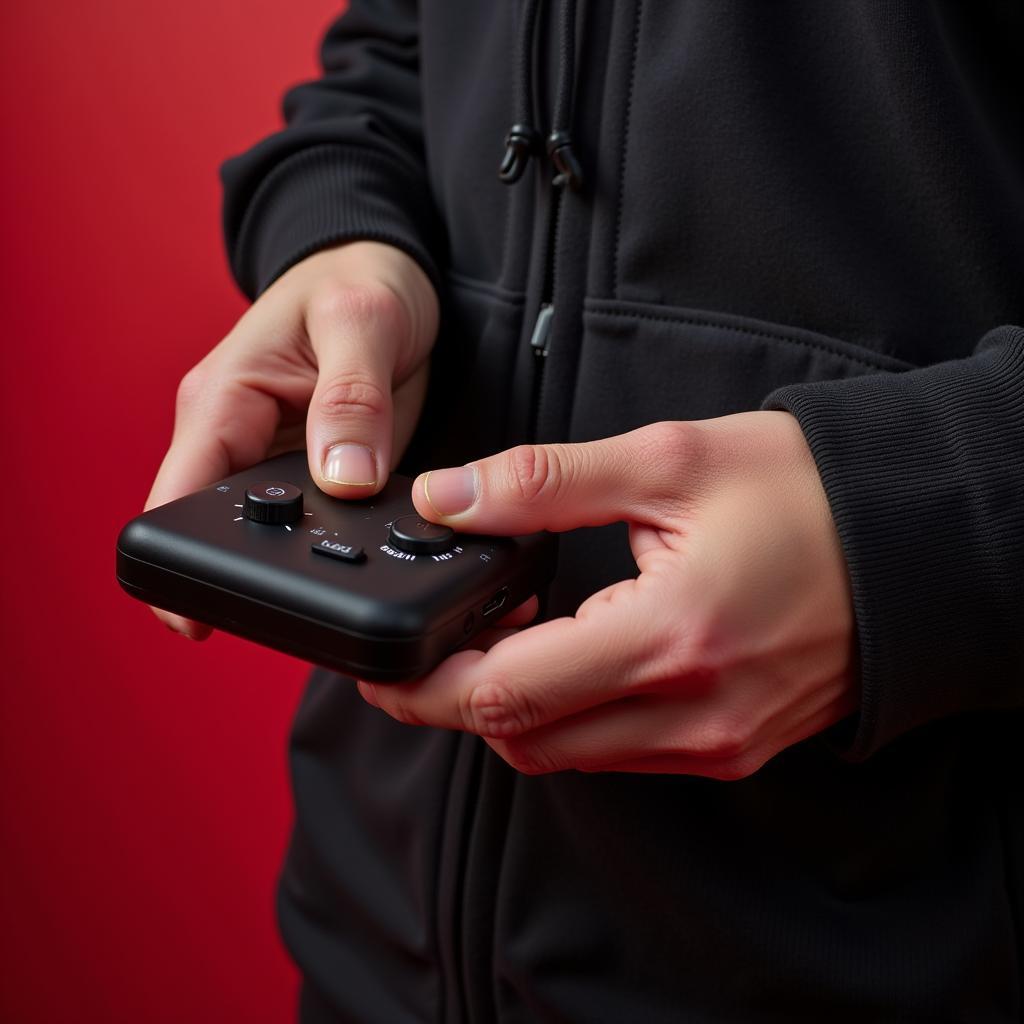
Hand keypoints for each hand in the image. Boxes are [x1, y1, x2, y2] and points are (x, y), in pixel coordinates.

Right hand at [146, 241, 438, 637]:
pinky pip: (318, 520)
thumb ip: (351, 400)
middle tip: (333, 583)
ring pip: (278, 532)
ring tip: (366, 559)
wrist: (389, 274)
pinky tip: (376, 543)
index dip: (180, 562)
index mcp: (223, 401)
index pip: (178, 494)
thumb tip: (343, 481)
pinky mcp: (315, 472)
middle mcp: (237, 437)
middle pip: (226, 528)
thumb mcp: (361, 323)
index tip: (201, 618)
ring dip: (313, 552)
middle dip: (270, 564)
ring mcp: (276, 459)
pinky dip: (343, 535)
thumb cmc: (359, 279)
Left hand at [357, 413, 858, 778]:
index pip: (509, 694)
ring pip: (565, 754)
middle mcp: (691, 711)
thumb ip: (542, 483)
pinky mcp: (728, 746)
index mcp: (670, 636)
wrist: (910, 541)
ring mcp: (712, 741)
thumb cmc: (803, 493)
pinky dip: (567, 716)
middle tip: (421, 648)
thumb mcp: (666, 462)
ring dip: (510, 707)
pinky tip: (563, 655)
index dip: (427, 686)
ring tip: (494, 635)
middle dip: (453, 702)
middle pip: (524, 739)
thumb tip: (449, 498)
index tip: (384, 664)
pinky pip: (616, 752)